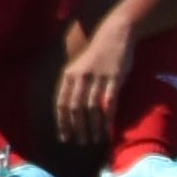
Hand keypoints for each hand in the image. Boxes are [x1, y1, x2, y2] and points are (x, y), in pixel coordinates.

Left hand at [48, 33, 128, 150]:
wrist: (115, 34)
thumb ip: (74, 86)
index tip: (65, 137)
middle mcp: (81, 77)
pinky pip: (109, 102)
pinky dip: (108, 118)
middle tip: (80, 142)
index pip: (61, 103)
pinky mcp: (114, 78)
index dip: (62, 122)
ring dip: (92, 126)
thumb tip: (71, 110)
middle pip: (75, 108)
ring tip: (94, 140)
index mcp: (69, 75)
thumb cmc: (98, 54)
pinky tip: (108, 130)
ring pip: (92, 108)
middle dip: (77, 128)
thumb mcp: (79, 67)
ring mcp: (98, 77)